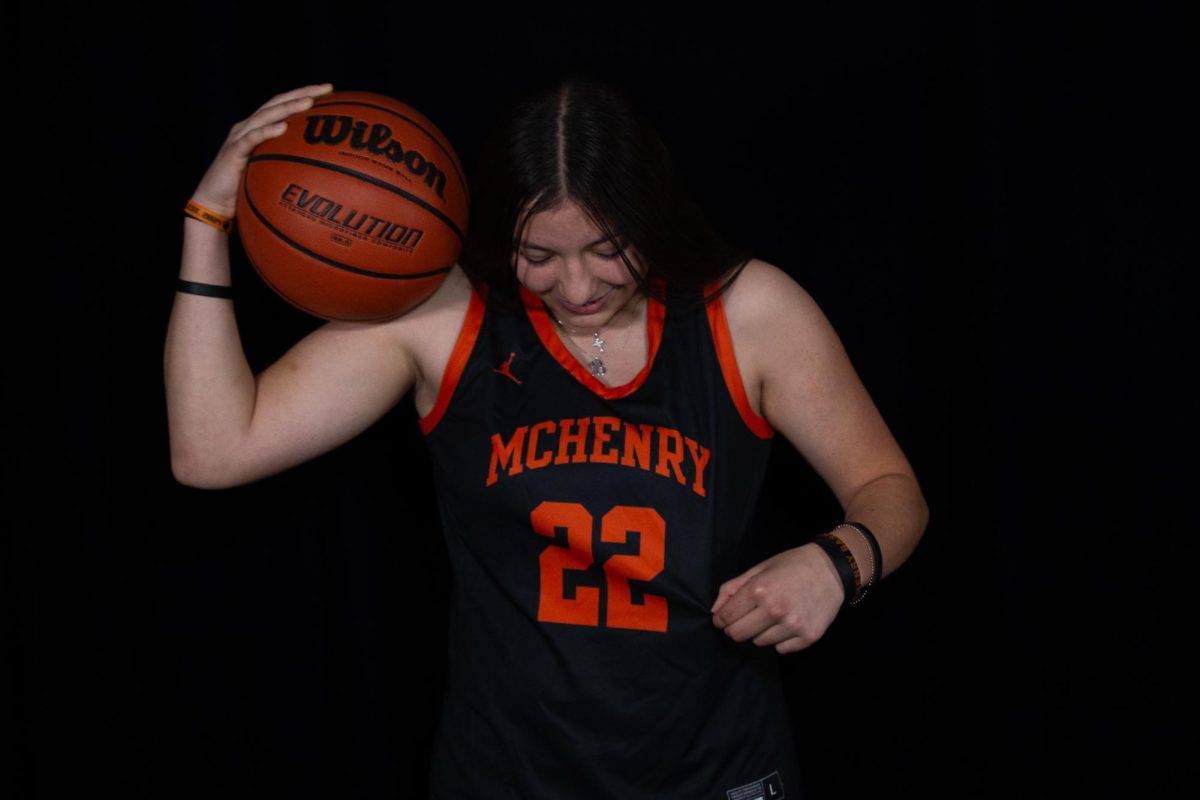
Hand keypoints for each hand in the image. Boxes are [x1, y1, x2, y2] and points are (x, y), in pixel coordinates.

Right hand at [190, 83, 335, 218]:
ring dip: (288, 107)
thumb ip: (288, 163)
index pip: (283, 105)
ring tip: (309, 102)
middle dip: (302, 93)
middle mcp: (248, 127)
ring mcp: (239, 137)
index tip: (329, 90)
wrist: (215, 202)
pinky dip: (266, 132)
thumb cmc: (245, 189)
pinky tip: (282, 128)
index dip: (304, 94)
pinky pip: (250, 139)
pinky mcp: (233, 152)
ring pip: (265, 115)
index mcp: (258, 128)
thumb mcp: (271, 172)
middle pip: (277, 103)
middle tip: (326, 89)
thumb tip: (320, 167)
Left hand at [710, 543, 844, 653]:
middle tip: (746, 618)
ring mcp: (793, 626)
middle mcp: (774, 610)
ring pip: (759, 642)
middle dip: (736, 628)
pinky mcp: (808, 637)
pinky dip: (781, 639)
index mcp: (759, 590)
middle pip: (738, 635)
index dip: (720, 619)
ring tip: (774, 614)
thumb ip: (732, 588)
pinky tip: (789, 622)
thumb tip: (715, 611)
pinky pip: (781, 649)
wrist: (832, 569)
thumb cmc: (792, 565)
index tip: (723, 618)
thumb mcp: (759, 569)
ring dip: (761, 632)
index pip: (726, 617)